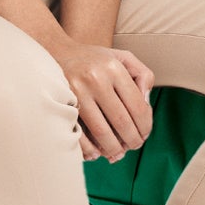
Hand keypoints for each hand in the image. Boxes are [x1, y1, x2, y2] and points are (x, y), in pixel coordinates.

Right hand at [49, 36, 153, 162]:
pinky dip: (89, 148)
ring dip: (113, 148)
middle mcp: (95, 78)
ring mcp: (76, 91)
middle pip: (121, 121)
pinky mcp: (61, 103)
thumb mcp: (122, 57)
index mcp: (114, 67)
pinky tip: (96, 152)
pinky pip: (78, 133)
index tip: (144, 135)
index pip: (137, 106)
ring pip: (101, 131)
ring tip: (118, 153)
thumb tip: (147, 103)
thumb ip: (143, 75)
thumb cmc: (95, 59)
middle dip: (132, 140)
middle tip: (134, 146)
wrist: (56, 51)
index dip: (145, 126)